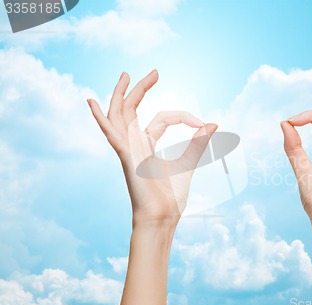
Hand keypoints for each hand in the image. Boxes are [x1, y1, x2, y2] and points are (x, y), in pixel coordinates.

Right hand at [88, 70, 216, 227]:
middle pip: (131, 110)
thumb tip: (212, 124)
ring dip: (120, 95)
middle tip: (155, 72)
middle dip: (140, 89)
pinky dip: (100, 119)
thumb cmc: (170, 198)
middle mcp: (135, 145)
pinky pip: (111, 135)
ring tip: (125, 75)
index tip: (202, 123)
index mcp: (148, 146)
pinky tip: (92, 103)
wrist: (162, 218)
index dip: (183, 116)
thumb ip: (198, 143)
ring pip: (118, 116)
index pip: (162, 118)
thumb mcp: (188, 163)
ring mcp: (128, 150)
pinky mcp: (126, 158)